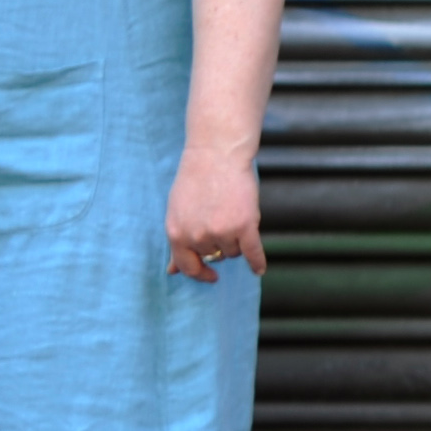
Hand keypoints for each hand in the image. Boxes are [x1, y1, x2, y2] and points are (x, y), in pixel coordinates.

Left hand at [165, 147, 262, 282]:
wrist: (216, 154)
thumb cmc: (196, 179)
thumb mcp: (177, 212)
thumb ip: (177, 241)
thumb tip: (172, 272)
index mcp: (176, 233)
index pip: (187, 267)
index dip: (199, 273)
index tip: (211, 276)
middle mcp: (197, 236)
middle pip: (215, 256)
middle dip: (220, 243)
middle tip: (221, 217)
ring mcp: (221, 232)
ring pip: (233, 251)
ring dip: (236, 238)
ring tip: (232, 212)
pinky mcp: (244, 226)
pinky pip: (252, 253)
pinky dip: (257, 262)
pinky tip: (258, 269)